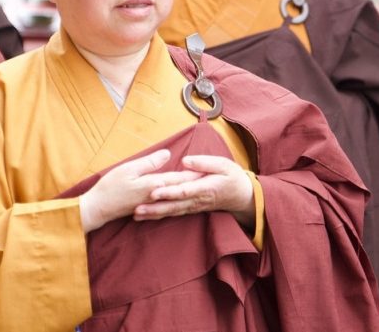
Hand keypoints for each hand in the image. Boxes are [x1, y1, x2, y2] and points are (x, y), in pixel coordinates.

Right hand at [79, 149, 201, 232]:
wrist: (97, 209)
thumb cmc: (110, 187)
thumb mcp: (129, 169)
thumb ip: (150, 163)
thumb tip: (168, 154)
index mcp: (154, 185)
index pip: (180, 178)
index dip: (195, 173)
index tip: (211, 170)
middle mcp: (156, 196)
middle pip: (181, 188)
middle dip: (196, 184)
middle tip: (214, 180)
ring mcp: (151, 204)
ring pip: (175, 198)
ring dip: (188, 193)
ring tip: (202, 189)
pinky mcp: (146, 208)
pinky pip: (166, 205)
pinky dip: (176, 202)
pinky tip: (180, 201)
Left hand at [139, 155, 254, 227]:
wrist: (242, 196)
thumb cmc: (232, 177)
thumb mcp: (223, 165)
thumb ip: (204, 163)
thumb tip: (185, 161)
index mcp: (204, 188)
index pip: (183, 191)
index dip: (168, 192)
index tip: (154, 191)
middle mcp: (197, 200)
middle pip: (173, 205)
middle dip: (154, 207)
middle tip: (136, 209)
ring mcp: (193, 206)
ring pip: (171, 212)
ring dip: (154, 214)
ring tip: (136, 215)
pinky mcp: (191, 209)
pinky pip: (174, 213)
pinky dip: (160, 216)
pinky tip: (147, 216)